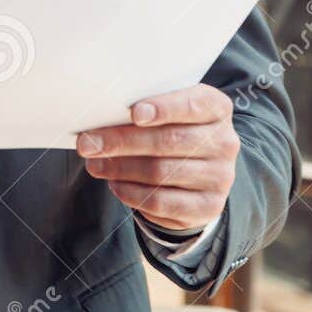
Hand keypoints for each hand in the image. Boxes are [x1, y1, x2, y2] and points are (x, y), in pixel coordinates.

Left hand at [76, 83, 238, 231]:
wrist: (193, 177)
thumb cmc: (168, 132)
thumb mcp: (162, 114)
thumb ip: (140, 111)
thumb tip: (98, 118)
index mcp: (215, 108)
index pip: (193, 105)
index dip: (164, 108)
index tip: (135, 113)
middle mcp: (224, 142)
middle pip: (168, 140)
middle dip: (122, 141)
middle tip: (87, 144)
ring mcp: (220, 176)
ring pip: (161, 172)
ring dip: (119, 168)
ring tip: (94, 164)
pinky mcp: (208, 206)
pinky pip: (162, 201)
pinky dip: (131, 193)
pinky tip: (115, 185)